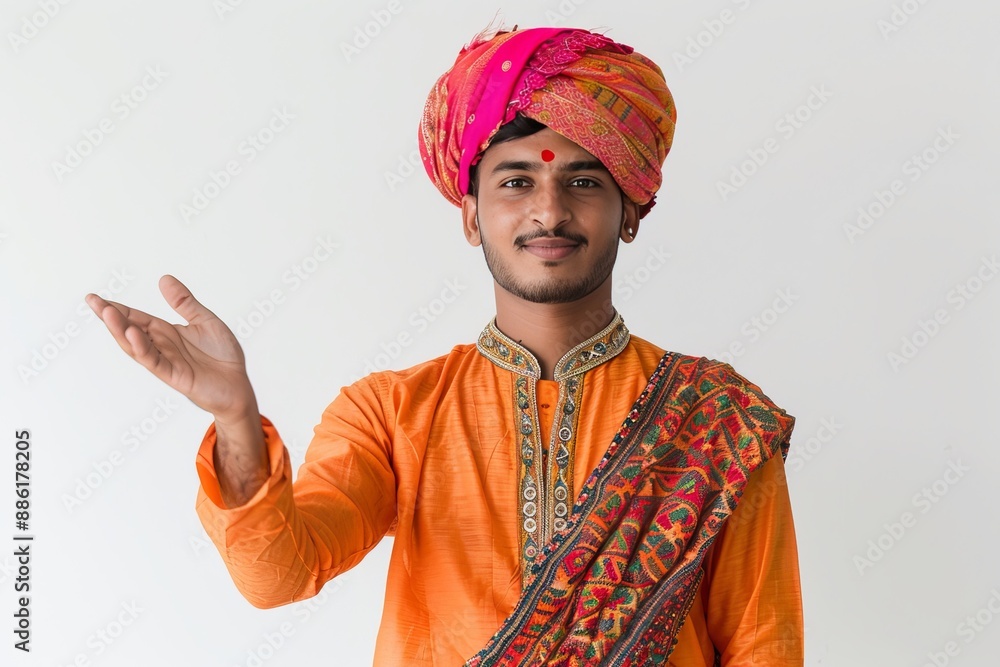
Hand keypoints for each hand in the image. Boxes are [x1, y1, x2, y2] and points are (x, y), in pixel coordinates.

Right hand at [87, 274, 255, 420]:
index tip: (94, 297)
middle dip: (111, 316)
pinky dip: (143, 348)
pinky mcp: (175, 375)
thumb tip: (163, 278)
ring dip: (121, 331)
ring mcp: (166, 361)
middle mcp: (161, 346)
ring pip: (136, 346)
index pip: (136, 317)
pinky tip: (134, 334)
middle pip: (129, 330)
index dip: (116, 308)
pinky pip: (155, 361)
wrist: (238, 384)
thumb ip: (185, 302)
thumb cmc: (223, 356)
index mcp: (166, 332)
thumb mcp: (205, 321)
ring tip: (108, 313)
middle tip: (92, 301)